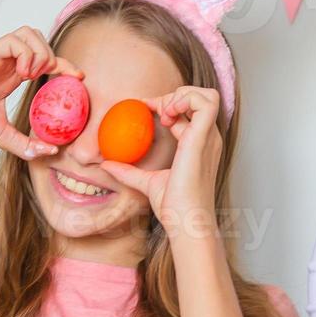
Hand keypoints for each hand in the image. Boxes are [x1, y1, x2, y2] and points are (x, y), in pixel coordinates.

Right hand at [0, 27, 83, 158]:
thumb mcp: (1, 136)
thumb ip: (25, 143)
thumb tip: (49, 151)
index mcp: (8, 78)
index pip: (43, 60)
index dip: (63, 65)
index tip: (78, 79)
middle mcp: (4, 64)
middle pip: (38, 38)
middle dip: (53, 55)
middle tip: (51, 79)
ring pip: (28, 33)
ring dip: (40, 52)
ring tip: (34, 76)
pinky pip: (14, 40)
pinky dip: (26, 54)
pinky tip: (23, 75)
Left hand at [102, 87, 222, 241]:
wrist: (186, 220)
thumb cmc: (174, 207)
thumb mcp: (148, 182)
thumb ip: (129, 172)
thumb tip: (107, 165)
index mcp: (199, 145)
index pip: (189, 111)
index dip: (167, 104)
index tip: (145, 109)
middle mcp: (208, 138)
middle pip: (200, 98)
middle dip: (176, 96)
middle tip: (155, 111)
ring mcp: (209, 137)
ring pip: (208, 96)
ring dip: (183, 95)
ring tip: (164, 112)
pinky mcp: (204, 138)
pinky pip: (205, 103)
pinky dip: (186, 99)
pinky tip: (167, 114)